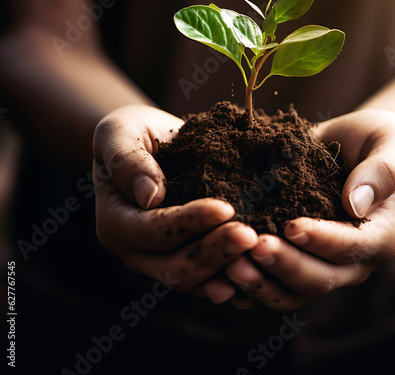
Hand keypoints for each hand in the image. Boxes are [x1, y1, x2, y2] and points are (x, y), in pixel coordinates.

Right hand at [93, 104, 257, 302]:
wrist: (152, 143)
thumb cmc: (133, 133)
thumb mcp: (119, 133)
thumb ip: (127, 160)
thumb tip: (150, 195)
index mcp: (115, 222)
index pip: (152, 230)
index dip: (189, 222)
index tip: (225, 208)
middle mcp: (135, 251)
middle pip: (174, 266)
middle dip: (214, 252)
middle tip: (250, 236)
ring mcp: (159, 262)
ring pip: (194, 280)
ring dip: (227, 269)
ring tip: (259, 251)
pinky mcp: (183, 260)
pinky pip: (208, 280)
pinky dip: (232, 278)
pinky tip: (259, 269)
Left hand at [225, 109, 394, 309]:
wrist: (354, 144)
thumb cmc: (378, 140)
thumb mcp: (393, 143)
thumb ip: (383, 170)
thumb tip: (356, 204)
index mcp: (379, 235)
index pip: (351, 246)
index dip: (321, 239)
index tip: (291, 225)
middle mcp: (352, 259)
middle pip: (320, 278)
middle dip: (285, 265)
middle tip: (252, 247)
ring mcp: (322, 263)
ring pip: (293, 290)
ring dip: (262, 282)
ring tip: (230, 265)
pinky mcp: (296, 257)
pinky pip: (273, 282)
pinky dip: (249, 285)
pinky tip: (221, 276)